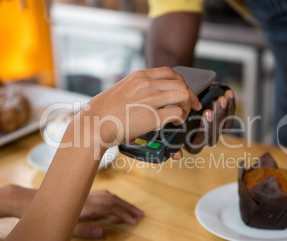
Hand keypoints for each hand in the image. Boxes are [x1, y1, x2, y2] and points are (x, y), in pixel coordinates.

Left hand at [0, 185, 142, 238]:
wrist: (25, 201)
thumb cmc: (43, 216)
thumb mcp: (62, 227)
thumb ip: (84, 229)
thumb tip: (103, 231)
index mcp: (85, 205)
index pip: (111, 208)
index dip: (124, 214)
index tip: (135, 221)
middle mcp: (86, 197)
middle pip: (113, 200)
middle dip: (128, 207)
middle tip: (141, 214)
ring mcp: (83, 194)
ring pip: (108, 195)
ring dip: (122, 201)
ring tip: (131, 208)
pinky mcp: (79, 194)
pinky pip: (101, 193)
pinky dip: (112, 197)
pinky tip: (112, 200)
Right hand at [86, 67, 200, 146]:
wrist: (94, 123)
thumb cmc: (103, 110)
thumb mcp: (121, 89)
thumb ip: (138, 87)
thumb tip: (150, 93)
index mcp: (139, 76)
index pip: (170, 72)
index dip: (182, 82)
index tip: (185, 90)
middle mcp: (147, 84)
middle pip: (181, 83)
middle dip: (190, 94)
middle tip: (191, 105)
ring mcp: (151, 99)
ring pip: (184, 95)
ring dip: (187, 105)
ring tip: (183, 113)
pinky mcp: (153, 117)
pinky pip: (178, 113)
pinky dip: (181, 118)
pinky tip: (176, 122)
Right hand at [172, 89, 234, 158]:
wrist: (183, 109)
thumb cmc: (175, 120)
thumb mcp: (170, 130)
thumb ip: (172, 141)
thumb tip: (176, 155)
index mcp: (192, 146)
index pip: (200, 142)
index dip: (205, 128)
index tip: (205, 114)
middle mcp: (205, 140)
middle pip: (214, 133)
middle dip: (215, 118)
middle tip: (216, 104)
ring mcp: (215, 132)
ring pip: (223, 126)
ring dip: (224, 111)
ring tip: (223, 99)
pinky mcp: (223, 124)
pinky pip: (230, 117)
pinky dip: (231, 105)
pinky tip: (229, 94)